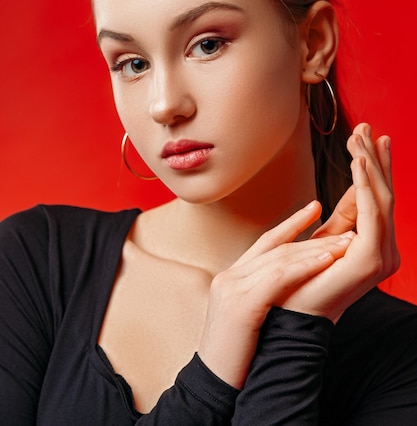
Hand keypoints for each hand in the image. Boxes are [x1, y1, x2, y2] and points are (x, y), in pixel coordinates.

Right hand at [198, 203, 353, 387]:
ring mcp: (232, 288)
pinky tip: (326, 261)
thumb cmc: (237, 354)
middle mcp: (229, 276)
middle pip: (277, 247)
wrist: (215, 383)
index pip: (265, 242)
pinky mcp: (241, 303)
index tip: (314, 208)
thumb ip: (263, 294)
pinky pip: (278, 278)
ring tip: (343, 244)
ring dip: (315, 250)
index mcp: (231, 277)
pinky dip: (304, 267)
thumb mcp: (249, 317)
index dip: (291, 223)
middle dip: (313, 236)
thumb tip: (297, 285)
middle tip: (343, 230)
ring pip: (280, 259)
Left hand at [281, 122, 398, 319]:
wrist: (290, 313)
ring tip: (359, 136)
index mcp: (376, 245)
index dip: (375, 166)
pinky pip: (371, 213)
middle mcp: (386, 250)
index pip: (379, 198)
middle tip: (368, 126)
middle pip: (384, 194)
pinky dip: (365, 185)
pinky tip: (357, 161)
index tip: (369, 135)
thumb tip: (357, 182)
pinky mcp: (371, 259)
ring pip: (381, 199)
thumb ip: (347, 212)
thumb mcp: (328, 236)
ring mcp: (382, 256)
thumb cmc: (303, 274)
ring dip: (369, 164)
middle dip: (375, 158)